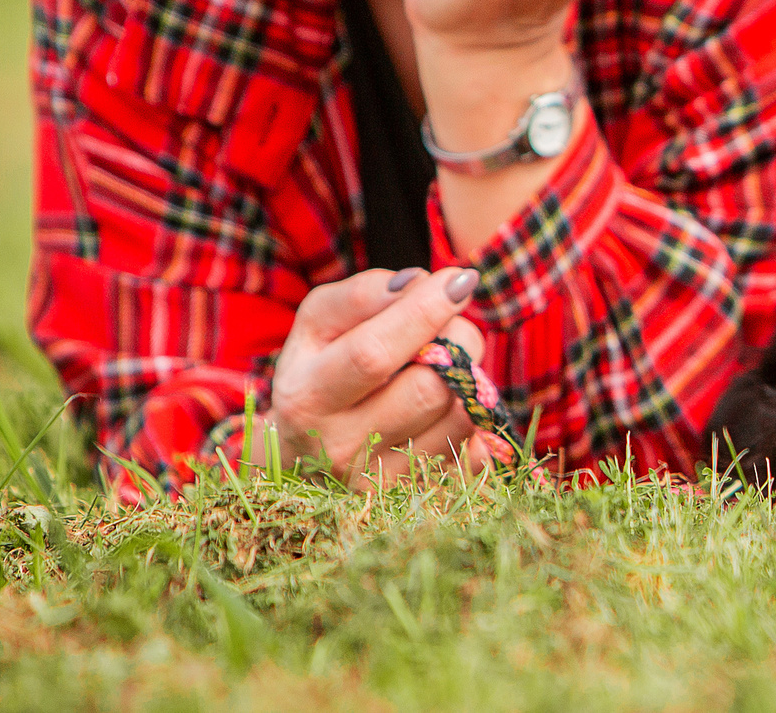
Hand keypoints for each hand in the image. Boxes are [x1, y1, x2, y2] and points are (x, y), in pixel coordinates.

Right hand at [256, 266, 510, 486]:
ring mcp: (379, 481)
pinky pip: (473, 450)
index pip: (374, 354)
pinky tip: (449, 402)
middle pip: (429, 387)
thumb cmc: (318, 370)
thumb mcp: (317, 324)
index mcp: (308, 397)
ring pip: (458, 416)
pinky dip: (474, 415)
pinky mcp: (414, 497)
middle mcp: (340, 448)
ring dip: (467, 376)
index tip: (460, 279)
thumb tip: (417, 284)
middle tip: (451, 326)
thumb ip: (362, 295)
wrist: (302, 455)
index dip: (424, 311)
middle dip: (456, 341)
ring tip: (444, 364)